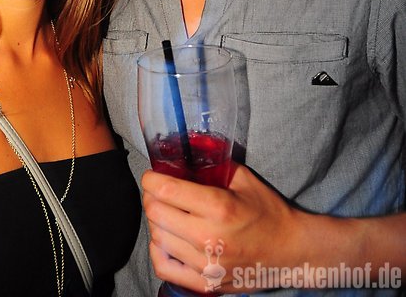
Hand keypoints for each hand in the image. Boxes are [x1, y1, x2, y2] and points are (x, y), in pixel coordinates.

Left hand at [142, 164, 302, 293]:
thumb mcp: (244, 179)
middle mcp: (209, 237)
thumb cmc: (268, 212)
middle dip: (151, 197)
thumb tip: (185, 157)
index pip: (166, 191)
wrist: (291, 252)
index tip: (152, 175)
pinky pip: (164, 267)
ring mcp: (206, 265)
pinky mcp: (206, 284)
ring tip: (165, 212)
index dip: (151, 179)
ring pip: (158, 238)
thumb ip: (213, 167)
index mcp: (219, 207)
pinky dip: (158, 250)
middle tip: (157, 191)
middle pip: (156, 214)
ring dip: (156, 221)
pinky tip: (167, 238)